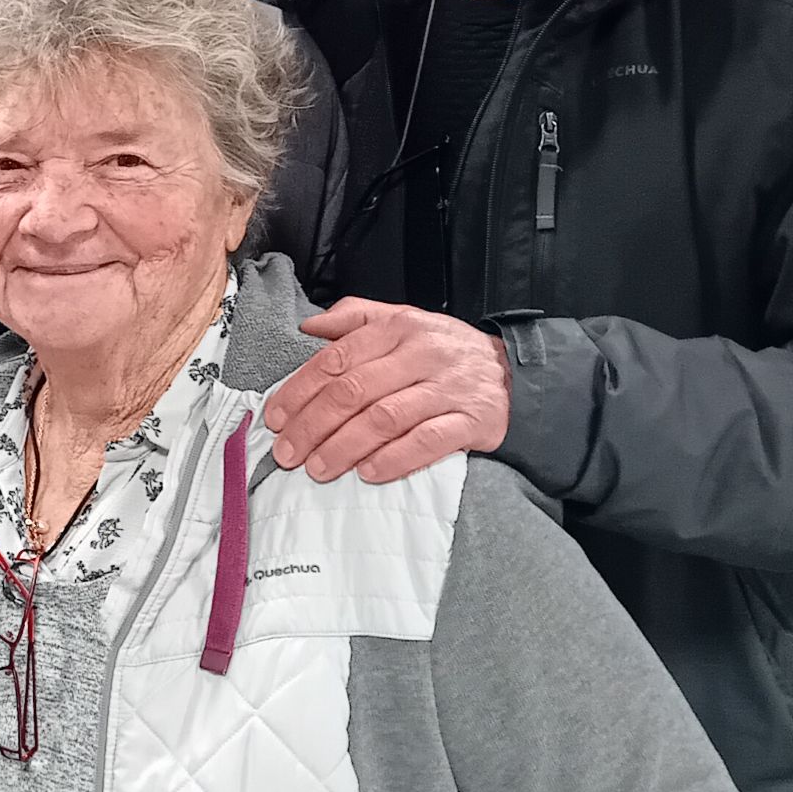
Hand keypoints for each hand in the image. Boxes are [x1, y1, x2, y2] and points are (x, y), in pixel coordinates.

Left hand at [266, 299, 510, 484]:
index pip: (336, 359)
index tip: (276, 418)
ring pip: (385, 418)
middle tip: (288, 454)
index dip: (299, 391)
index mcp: (398, 329)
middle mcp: (422, 355)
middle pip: (354, 391)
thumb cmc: (446, 352)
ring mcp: (448, 389)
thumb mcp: (404, 321)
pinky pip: (427, 441)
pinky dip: (394, 459)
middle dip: (313, 426)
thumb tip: (309, 326)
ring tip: (318, 469)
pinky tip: (368, 473)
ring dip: (344, 447)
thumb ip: (356, 318)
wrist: (516, 375)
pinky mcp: (472, 421)